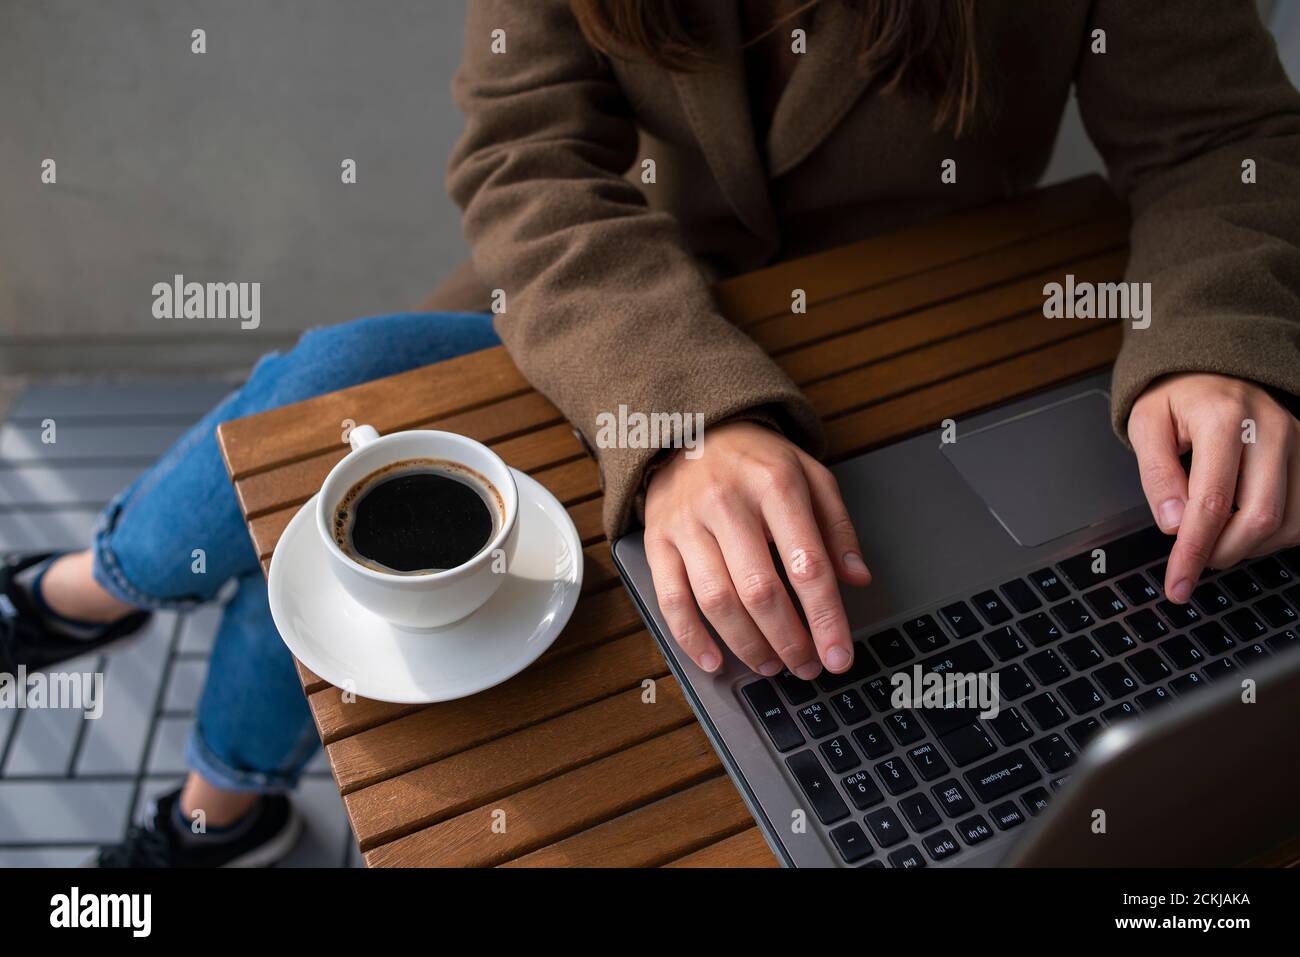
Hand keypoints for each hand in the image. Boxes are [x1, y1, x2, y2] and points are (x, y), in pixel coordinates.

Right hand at [643, 420, 871, 678]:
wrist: (693, 430)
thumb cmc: (757, 461)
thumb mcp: (811, 476)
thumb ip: (837, 527)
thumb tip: (857, 579)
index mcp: (775, 484)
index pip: (807, 565)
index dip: (825, 619)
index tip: (839, 656)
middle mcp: (727, 503)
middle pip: (760, 591)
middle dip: (789, 641)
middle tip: (807, 667)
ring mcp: (687, 523)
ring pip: (716, 601)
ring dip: (747, 646)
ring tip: (771, 665)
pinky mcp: (656, 539)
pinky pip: (671, 600)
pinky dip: (692, 639)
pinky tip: (715, 662)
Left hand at [1128, 373, 1299, 603]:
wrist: (1214, 370)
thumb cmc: (1178, 399)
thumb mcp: (1146, 425)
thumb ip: (1156, 473)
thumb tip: (1173, 523)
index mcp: (1225, 419)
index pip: (1213, 501)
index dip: (1193, 550)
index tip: (1177, 583)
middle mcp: (1271, 430)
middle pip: (1260, 518)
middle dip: (1221, 553)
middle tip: (1190, 561)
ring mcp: (1298, 443)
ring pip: (1288, 524)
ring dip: (1247, 548)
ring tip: (1212, 539)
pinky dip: (1271, 537)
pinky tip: (1239, 528)